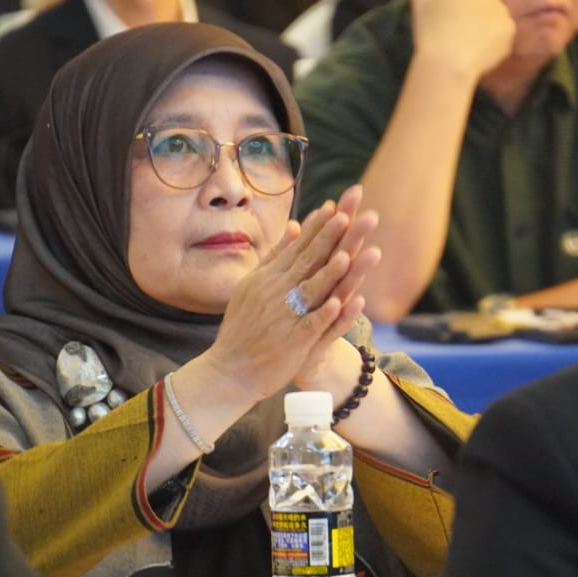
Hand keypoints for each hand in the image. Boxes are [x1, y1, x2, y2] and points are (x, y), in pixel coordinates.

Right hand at [202, 186, 379, 399]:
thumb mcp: (253, 284)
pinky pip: (311, 326)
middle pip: (307, 262)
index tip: (335, 207)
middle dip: (328, 239)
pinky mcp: (292, 342)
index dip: (317, 228)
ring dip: (329, 273)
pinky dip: (325, 314)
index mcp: (269, 277)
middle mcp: (276, 292)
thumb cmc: (243, 327)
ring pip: (311, 290)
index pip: (298, 247)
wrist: (229, 369)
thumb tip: (295, 225)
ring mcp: (284, 317)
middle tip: (348, 216)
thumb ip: (276, 256)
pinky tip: (341, 303)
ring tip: (347, 255)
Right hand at [399, 0, 514, 80]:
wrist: (449, 60)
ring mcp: (503, 11)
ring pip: (493, 19)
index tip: (443, 18)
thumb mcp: (420, 3)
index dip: (453, 3)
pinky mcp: (510, 33)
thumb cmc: (431, 27)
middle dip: (472, 13)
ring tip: (466, 46)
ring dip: (484, 28)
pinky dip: (492, 44)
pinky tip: (477, 55)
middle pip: (481, 1)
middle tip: (454, 32)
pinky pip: (501, 37)